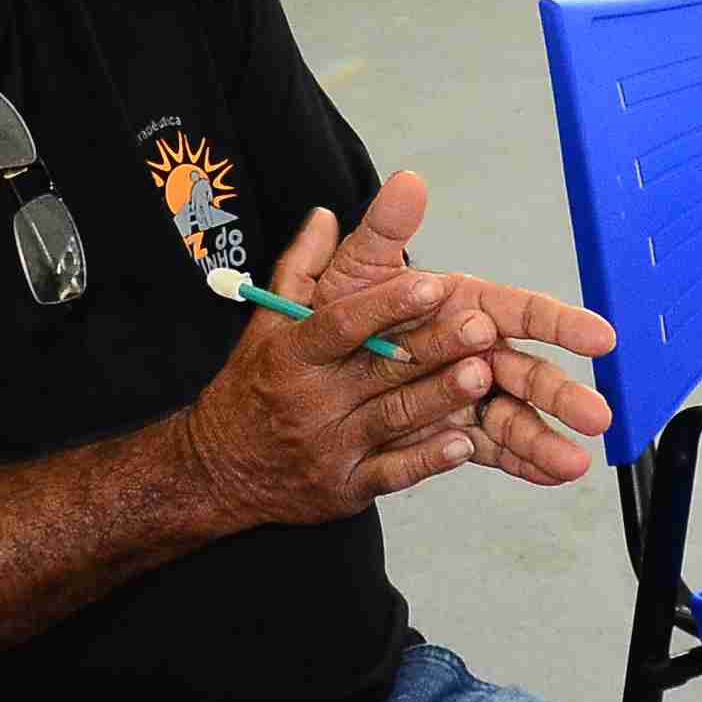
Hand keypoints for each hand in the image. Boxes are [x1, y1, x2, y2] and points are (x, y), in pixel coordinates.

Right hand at [177, 202, 530, 523]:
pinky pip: (393, 473)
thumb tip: (327, 214)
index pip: (341, 325)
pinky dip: (427, 459)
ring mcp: (330, 447)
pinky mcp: (346, 487)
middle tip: (482, 327)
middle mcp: (312, 400)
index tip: (430, 283)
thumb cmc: (253, 386)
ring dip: (441, 399)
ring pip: (394, 419)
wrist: (218, 472)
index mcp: (292, 354)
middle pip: (381, 370)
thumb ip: (301, 268)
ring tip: (483, 375)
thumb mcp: (265, 325)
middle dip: (434, 348)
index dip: (385, 305)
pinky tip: (463, 443)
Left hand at [318, 167, 618, 485]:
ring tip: (573, 463)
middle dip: (562, 392)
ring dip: (545, 438)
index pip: (520, 311)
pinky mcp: (451, 435)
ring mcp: (466, 397)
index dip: (561, 323)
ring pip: (513, 416)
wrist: (299, 382)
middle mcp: (473, 351)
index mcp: (461, 306)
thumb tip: (406, 182)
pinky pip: (490, 451)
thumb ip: (382, 232)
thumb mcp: (350, 273)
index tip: (600, 336)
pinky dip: (520, 465)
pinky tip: (549, 476)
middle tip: (596, 415)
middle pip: (526, 371)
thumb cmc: (332, 318)